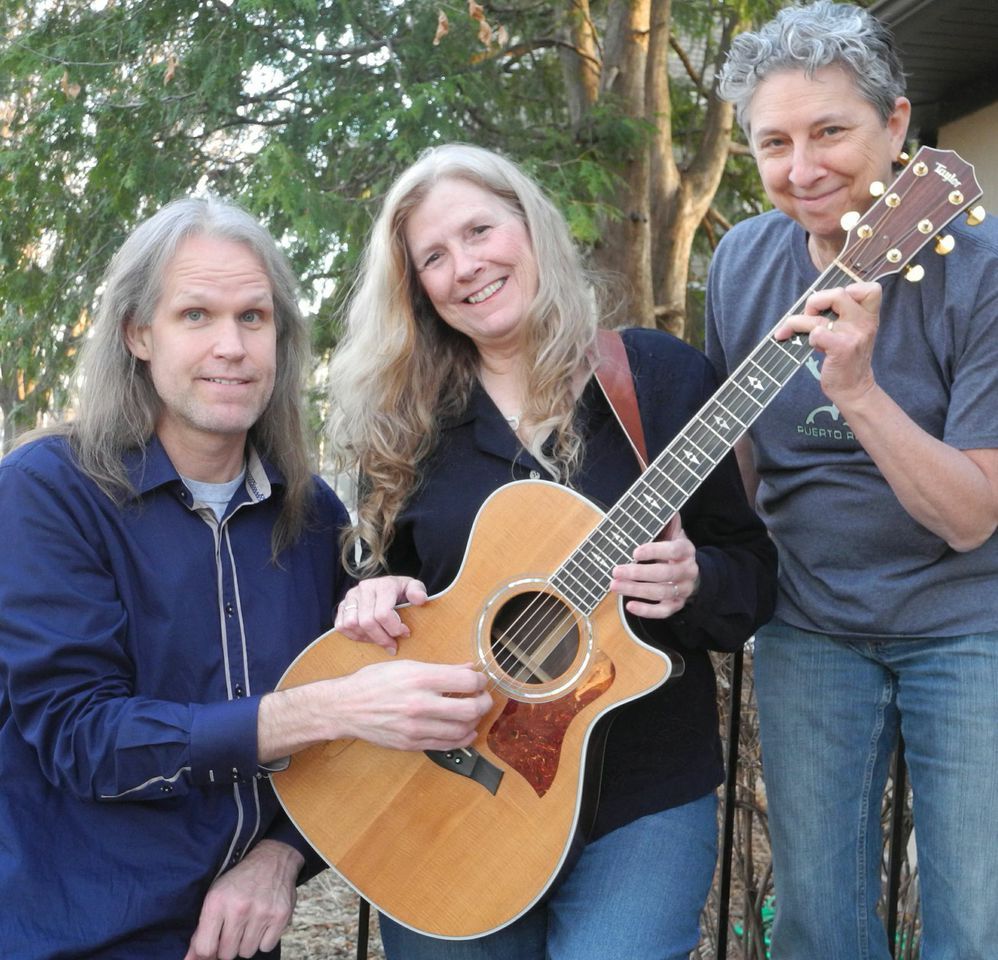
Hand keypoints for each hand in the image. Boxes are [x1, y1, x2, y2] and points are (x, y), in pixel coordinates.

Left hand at [183, 840, 302, 959]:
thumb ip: (200, 932)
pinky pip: (266, 947)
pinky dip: (264, 939)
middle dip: (229, 945)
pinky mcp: (281, 916)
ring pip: (247, 952)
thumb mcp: (215, 898)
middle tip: (234, 928)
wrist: (272, 859)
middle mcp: (239, 907)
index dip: (208, 951)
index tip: (214, 944)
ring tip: (249, 923)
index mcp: (217, 901)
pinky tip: (263, 922)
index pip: (205, 948)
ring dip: (247, 942)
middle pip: (227, 954)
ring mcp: (262, 912)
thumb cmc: (239, 881)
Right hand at [331, 659, 492, 750]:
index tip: (479, 680)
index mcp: (420, 678)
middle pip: (471, 709)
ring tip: (473, 713)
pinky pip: (447, 745)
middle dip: (485, 703)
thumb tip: (469, 667)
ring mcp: (416, 727)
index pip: (467, 680)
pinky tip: (465, 731)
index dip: (480, 680)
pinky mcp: (411, 744)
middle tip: (483, 698)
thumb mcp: (406, 665)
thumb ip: (440, 669)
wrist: (346, 707)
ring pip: (462, 730)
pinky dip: (462, 739)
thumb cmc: (374, 681)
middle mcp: (420, 703)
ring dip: (475, 722)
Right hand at [335, 576, 428, 654]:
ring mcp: (351, 596)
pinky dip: (353, 636)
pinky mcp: (342, 605)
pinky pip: (341, 626)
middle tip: (393, 645)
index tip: (405, 634)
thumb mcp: (414, 587)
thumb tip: (420, 599)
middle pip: (367, 622)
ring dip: (367, 637)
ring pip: (351, 624)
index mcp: (383, 584)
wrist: (388, 586)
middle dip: (381, 638)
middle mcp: (364, 588)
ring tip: (380, 639)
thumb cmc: (402, 591)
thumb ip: (418, 592)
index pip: (383, 613)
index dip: (394, 629)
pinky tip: (368, 637)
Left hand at [609, 514, 699, 618]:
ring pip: (661, 593)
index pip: (673, 551)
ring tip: (614, 585)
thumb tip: (656, 501)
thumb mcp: (674, 533)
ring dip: (636, 590)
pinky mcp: (677, 604)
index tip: (634, 551)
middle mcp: (687, 571)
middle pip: (664, 574)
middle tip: (615, 571)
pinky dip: (647, 611)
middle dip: (638, 574)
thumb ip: (666, 520)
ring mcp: (683, 589)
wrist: (693, 572)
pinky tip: (630, 606)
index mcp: (686, 550)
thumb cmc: (675, 549)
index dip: (655, 551)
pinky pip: (664, 611)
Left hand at [775, 281, 880, 406]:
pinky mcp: (841, 348)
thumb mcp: (851, 333)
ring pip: (818, 316)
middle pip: (838, 293)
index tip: (834, 304)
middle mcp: (864, 322)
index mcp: (869, 316)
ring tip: (789, 330)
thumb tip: (811, 304)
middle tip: (809, 315)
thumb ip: (840, 316)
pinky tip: (810, 347)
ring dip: (797, 322)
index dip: (851, 289)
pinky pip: (816, 332)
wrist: (854, 389)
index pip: (871, 289)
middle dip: (815, 301)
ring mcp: (854, 335)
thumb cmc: (847, 359)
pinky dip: (807, 338)